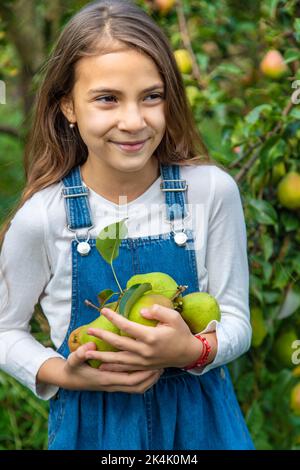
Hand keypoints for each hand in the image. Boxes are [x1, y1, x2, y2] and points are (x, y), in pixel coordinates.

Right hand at [63, 342, 163, 393]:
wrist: (69, 380)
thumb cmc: (72, 368)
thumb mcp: (73, 360)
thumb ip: (80, 353)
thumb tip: (90, 344)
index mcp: (106, 379)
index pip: (130, 380)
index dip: (143, 374)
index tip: (154, 364)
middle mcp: (113, 385)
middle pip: (138, 386)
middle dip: (151, 378)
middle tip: (163, 365)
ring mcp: (114, 386)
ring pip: (137, 388)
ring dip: (149, 380)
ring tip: (160, 368)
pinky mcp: (115, 384)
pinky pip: (134, 386)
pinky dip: (143, 381)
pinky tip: (148, 370)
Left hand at [84, 304, 200, 369]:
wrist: (187, 353)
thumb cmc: (181, 332)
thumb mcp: (174, 317)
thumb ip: (158, 311)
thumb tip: (141, 311)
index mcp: (150, 336)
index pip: (127, 326)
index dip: (114, 317)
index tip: (103, 310)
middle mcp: (144, 350)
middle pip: (118, 343)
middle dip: (102, 336)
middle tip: (89, 330)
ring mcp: (143, 361)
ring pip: (118, 359)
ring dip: (102, 355)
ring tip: (87, 352)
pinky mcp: (143, 368)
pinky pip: (125, 369)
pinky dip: (112, 367)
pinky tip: (101, 366)